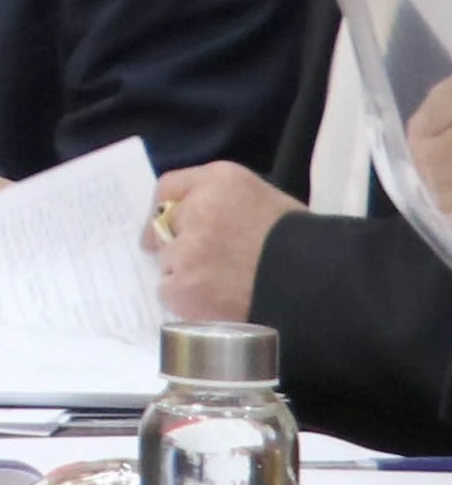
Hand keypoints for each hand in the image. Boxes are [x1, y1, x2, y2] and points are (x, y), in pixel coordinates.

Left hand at [154, 161, 299, 322]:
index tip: (167, 224)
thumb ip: (223, 202)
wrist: (322, 286)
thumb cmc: (302, 244)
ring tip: (224, 285)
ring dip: (186, 274)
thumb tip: (186, 218)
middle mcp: (196, 210)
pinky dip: (188, 300)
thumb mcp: (266, 201)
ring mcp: (186, 250)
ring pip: (167, 263)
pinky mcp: (183, 286)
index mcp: (220, 182)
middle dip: (178, 243)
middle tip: (209, 262)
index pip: (170, 187)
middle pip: (163, 226)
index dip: (166, 209)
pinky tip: (218, 302)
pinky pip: (169, 293)